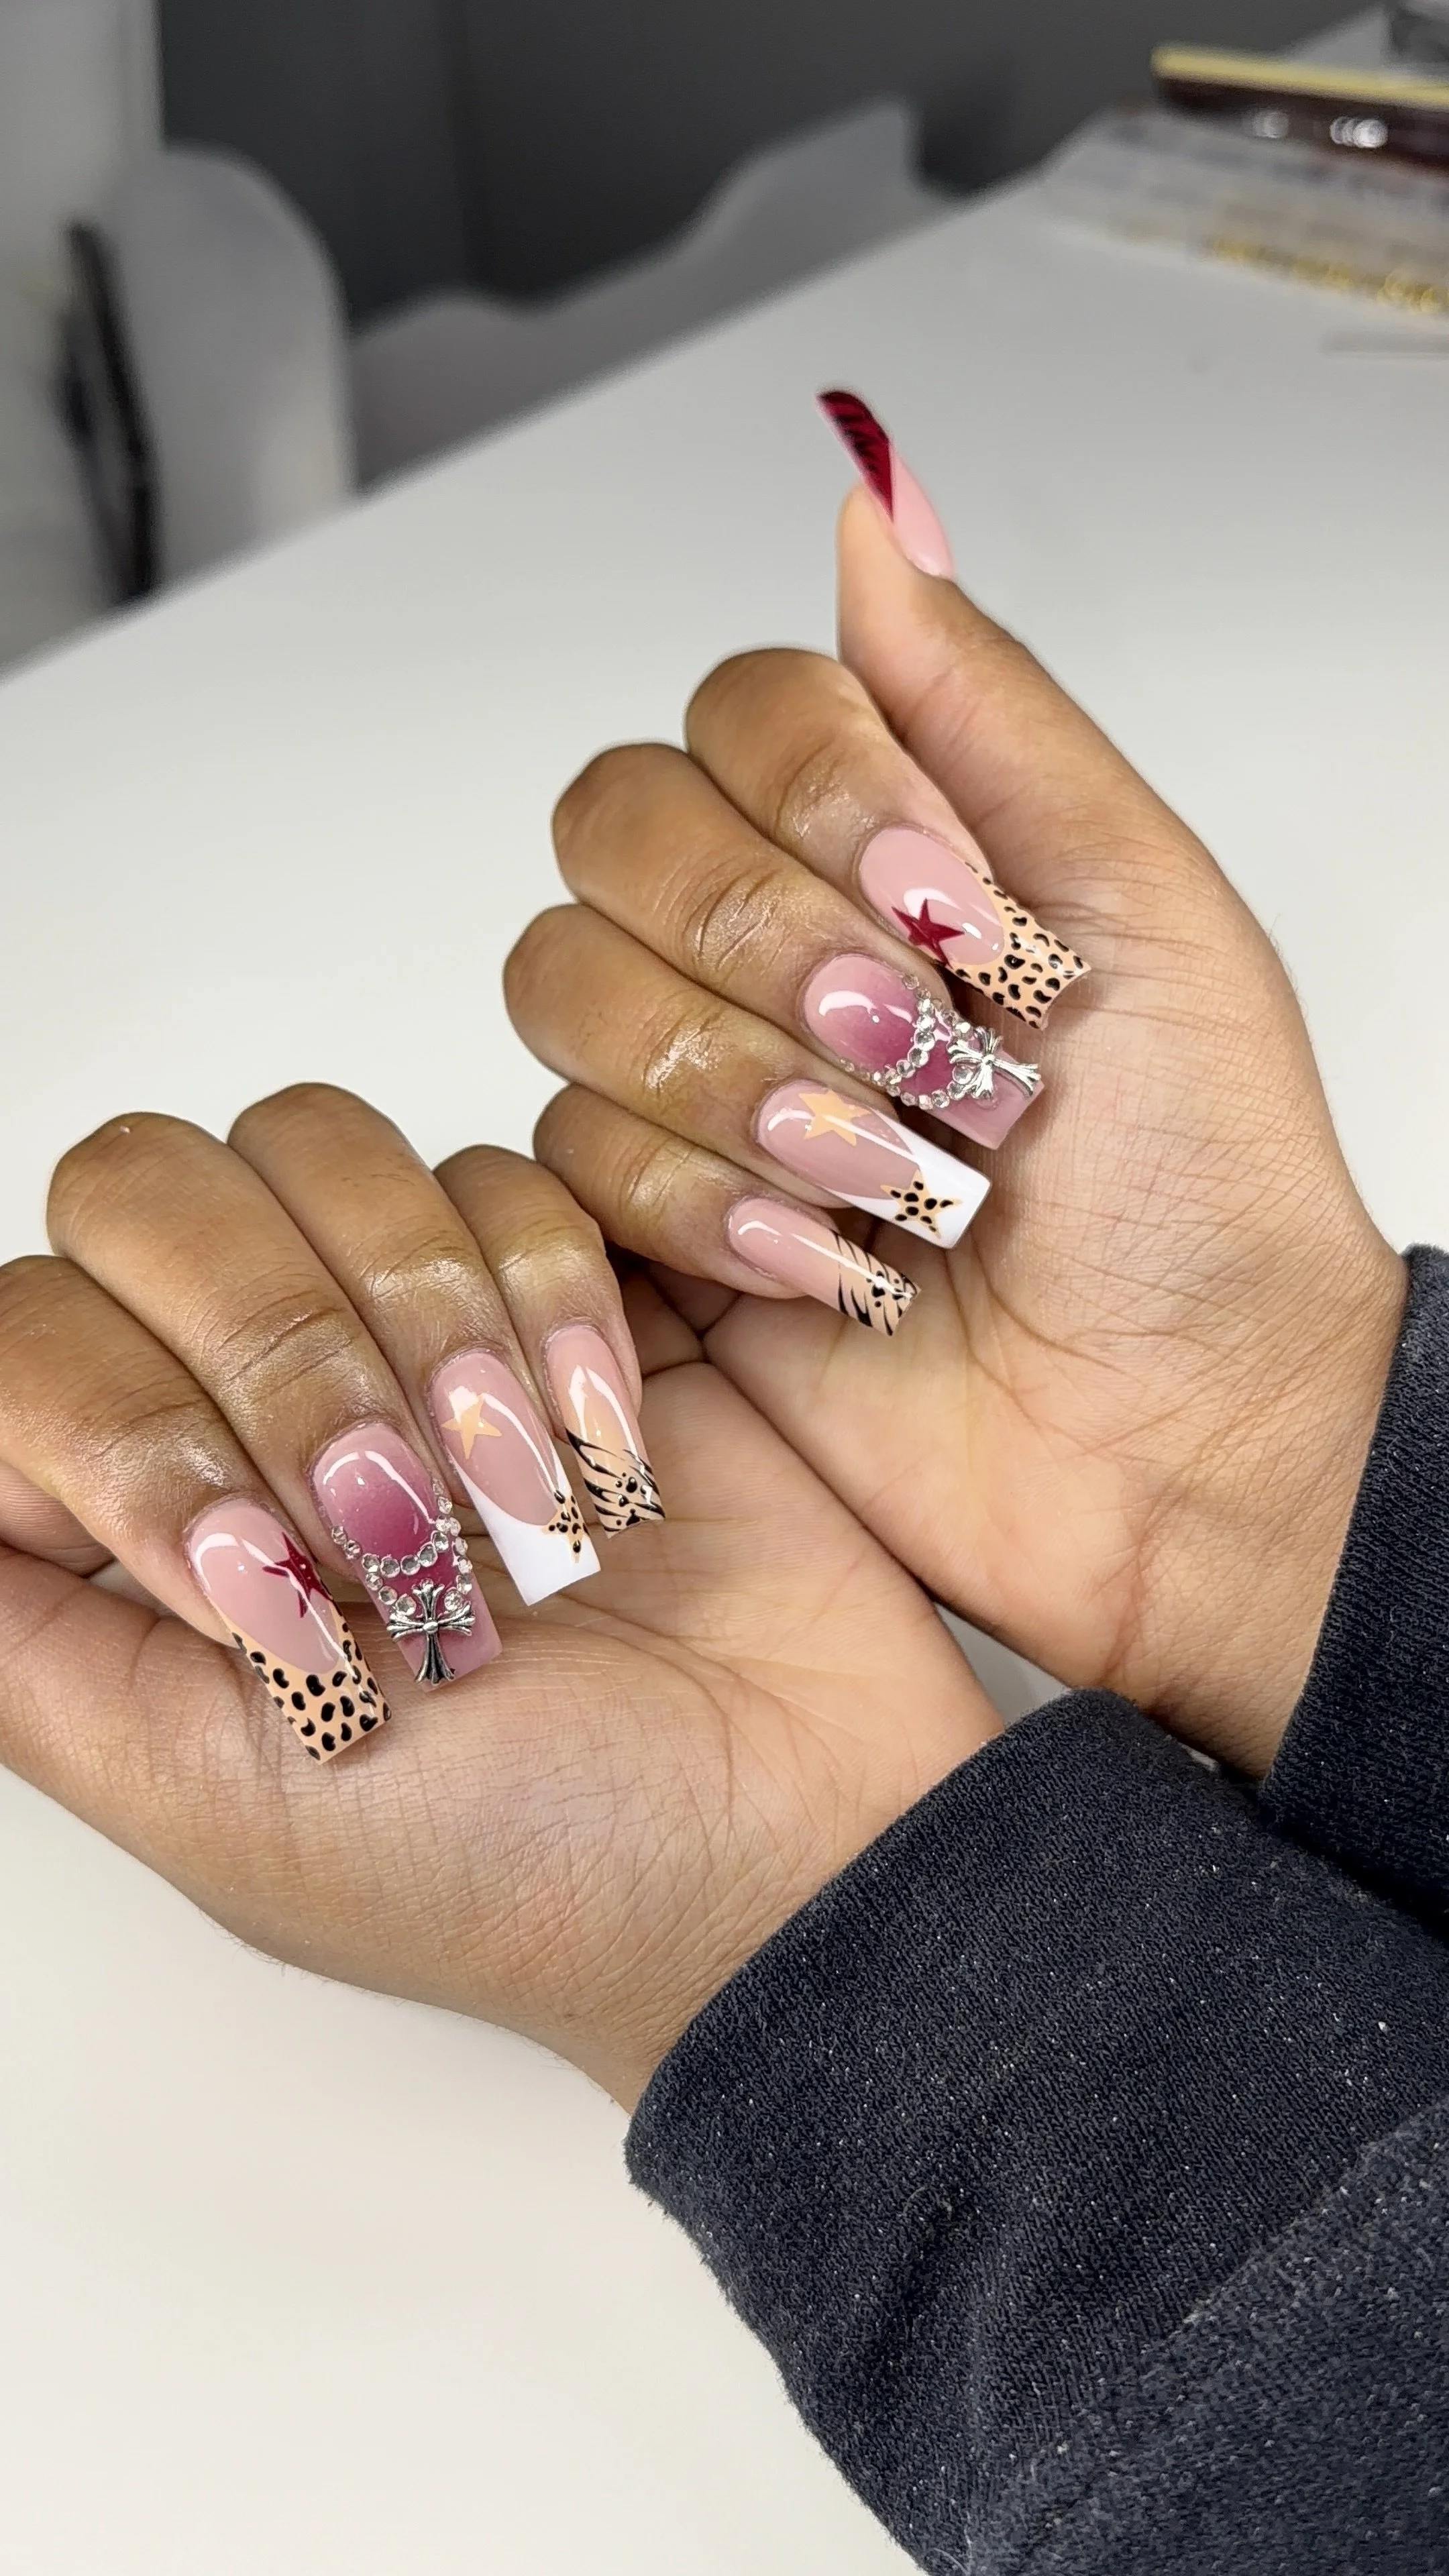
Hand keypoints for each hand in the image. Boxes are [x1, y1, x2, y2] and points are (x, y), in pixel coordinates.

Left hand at [0, 1088, 995, 2103]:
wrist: (794, 1850)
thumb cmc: (523, 1872)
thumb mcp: (208, 1803)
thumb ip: (19, 1646)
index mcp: (138, 1525)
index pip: (26, 1340)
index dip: (125, 1425)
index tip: (260, 1578)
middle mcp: (246, 1403)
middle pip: (146, 1194)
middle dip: (280, 1351)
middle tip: (402, 1529)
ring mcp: (404, 1325)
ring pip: (314, 1147)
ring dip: (423, 1325)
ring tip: (519, 1504)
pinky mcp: (561, 1284)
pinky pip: (499, 1172)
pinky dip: (551, 1298)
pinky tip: (602, 1447)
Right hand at [506, 483, 1405, 1774]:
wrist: (1185, 1440)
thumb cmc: (1206, 1194)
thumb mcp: (1143, 910)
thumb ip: (989, 708)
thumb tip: (873, 506)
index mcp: (893, 855)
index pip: (738, 714)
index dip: (818, 795)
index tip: (954, 903)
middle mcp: (770, 952)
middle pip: (614, 829)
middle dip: (766, 941)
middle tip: (924, 1049)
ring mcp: (694, 1090)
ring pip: (567, 990)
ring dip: (740, 1084)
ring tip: (891, 1177)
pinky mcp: (644, 1235)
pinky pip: (567, 1157)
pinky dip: (708, 1208)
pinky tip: (834, 1264)